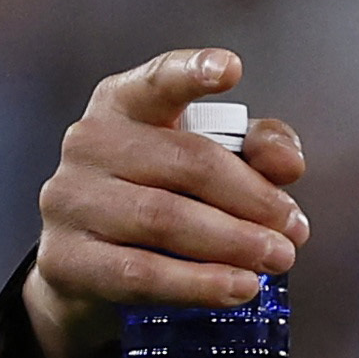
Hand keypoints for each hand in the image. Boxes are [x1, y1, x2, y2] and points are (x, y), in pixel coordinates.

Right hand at [23, 48, 311, 357]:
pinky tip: (239, 287)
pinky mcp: (64, 257)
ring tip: (278, 259)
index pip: (159, 81)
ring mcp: (69, 199)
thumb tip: (288, 164)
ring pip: (164, 218)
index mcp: (125, 104)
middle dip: (253, 198)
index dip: (194, 72)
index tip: (231, 69)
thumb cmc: (166, 199)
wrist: (94, 271)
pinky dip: (198, 282)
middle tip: (294, 230)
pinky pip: (140, 272)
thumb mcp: (216, 164)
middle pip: (188, 162)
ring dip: (234, 243)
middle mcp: (88, 142)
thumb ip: (259, 150)